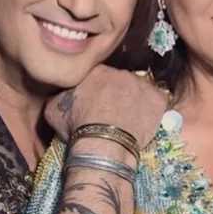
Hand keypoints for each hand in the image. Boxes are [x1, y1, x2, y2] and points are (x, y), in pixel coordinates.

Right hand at [45, 65, 167, 146]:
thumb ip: (58, 97)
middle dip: (119, 95)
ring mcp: (142, 84)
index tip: (99, 105)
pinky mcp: (158, 99)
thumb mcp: (53, 110)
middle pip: (122, 82)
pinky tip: (146, 123)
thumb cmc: (76, 126)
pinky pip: (158, 102)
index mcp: (97, 71)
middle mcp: (121, 72)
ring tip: (131, 121)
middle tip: (115, 114)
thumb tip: (59, 97)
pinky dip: (154, 111)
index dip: (100, 91)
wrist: (102, 142)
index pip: (101, 77)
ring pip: (140, 91)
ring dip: (136, 102)